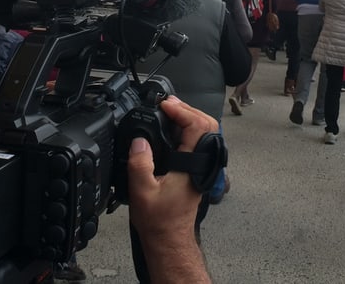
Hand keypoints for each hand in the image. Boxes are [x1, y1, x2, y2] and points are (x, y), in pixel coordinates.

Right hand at [128, 96, 213, 282]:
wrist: (168, 240)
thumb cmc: (158, 221)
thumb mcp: (141, 192)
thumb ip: (139, 164)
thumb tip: (139, 141)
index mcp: (191, 166)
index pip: (198, 126)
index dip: (182, 110)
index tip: (164, 105)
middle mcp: (200, 165)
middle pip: (206, 124)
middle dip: (187, 109)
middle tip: (166, 104)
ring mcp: (199, 168)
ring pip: (203, 133)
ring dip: (187, 119)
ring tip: (167, 112)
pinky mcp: (194, 171)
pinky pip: (196, 143)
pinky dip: (185, 131)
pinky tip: (170, 131)